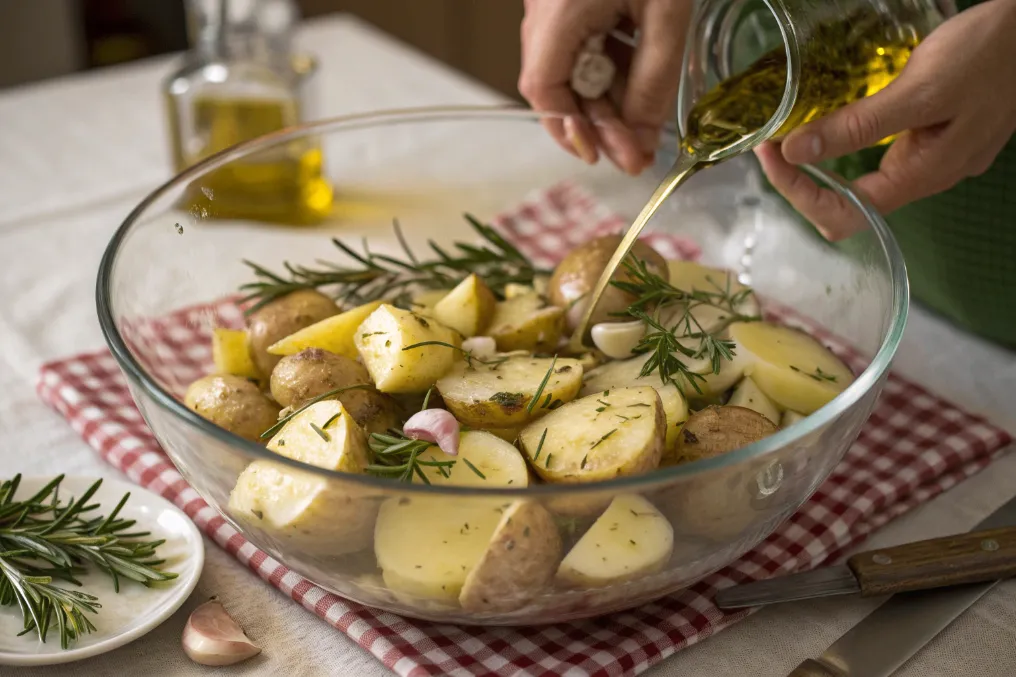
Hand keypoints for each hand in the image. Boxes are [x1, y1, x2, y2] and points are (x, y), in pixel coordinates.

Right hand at [518, 0, 692, 174]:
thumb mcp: (666, 14)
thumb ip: (654, 80)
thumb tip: (644, 141)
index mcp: (557, 14)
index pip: (544, 91)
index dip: (571, 131)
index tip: (605, 155)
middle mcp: (543, 11)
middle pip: (559, 86)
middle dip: (601, 123)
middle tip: (639, 152)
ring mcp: (553, 4)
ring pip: (572, 68)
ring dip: (609, 98)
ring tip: (646, 120)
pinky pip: (582, 43)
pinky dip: (610, 66)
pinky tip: (639, 81)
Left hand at [755, 0, 1015, 239]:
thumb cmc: (990, 54)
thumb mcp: (919, 90)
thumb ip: (859, 125)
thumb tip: (796, 152)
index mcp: (921, 176)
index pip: (842, 214)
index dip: (797, 192)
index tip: (769, 154)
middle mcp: (926, 178)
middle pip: (848, 206)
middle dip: (803, 181)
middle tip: (773, 143)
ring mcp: (934, 159)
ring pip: (863, 183)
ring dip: (822, 164)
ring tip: (792, 134)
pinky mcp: (938, 137)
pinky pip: (882, 156)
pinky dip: (847, 146)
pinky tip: (834, 123)